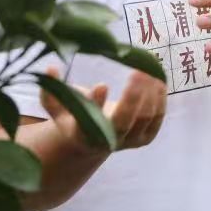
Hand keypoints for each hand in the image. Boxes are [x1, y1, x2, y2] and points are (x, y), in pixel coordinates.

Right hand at [40, 68, 165, 151]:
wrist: (94, 139)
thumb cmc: (74, 116)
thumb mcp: (58, 106)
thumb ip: (51, 90)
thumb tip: (50, 68)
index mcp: (83, 135)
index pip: (89, 122)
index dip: (95, 104)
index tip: (102, 84)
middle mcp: (108, 142)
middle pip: (124, 122)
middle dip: (132, 97)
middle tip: (138, 71)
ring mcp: (130, 141)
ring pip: (145, 118)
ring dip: (150, 92)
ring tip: (150, 69)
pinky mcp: (147, 136)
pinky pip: (157, 117)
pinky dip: (160, 97)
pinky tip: (158, 79)